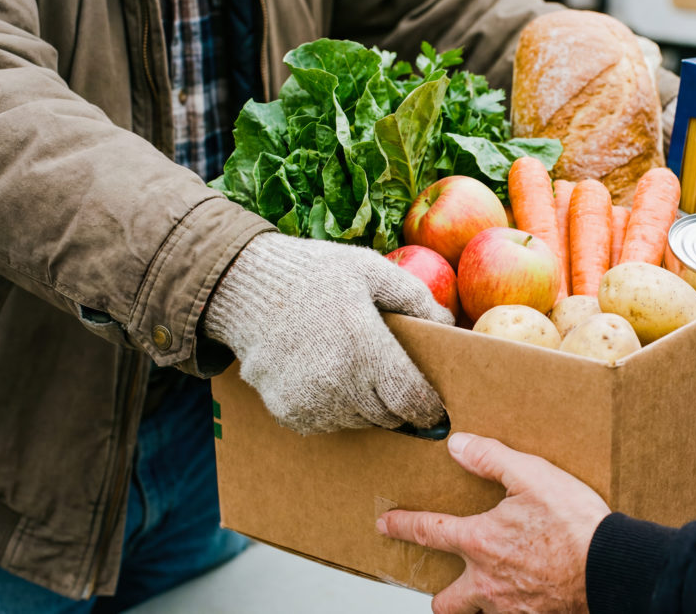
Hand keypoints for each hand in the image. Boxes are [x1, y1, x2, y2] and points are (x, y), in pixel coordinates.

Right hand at [202, 232, 453, 432]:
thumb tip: (451, 327)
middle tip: (399, 385)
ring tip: (360, 374)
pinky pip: (327, 424)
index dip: (429, 408)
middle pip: (388, 417)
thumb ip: (416, 298)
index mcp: (363, 346)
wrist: (244, 286)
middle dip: (399, 405)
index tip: (437, 410)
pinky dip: (335, 409)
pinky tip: (329, 377)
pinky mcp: (287, 412)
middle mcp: (336, 381)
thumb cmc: (316, 274)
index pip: (410, 399)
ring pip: (359, 423)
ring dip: (367, 408)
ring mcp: (309, 401)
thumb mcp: (371, 270)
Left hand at [378, 433, 610, 613]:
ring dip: (479, 606)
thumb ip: (491, 459)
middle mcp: (487, 583)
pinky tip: (531, 597)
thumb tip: (456, 445)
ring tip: (492, 593)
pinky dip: (517, 610)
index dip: (401, 526)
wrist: (611, 568)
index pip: (428, 532)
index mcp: (481, 542)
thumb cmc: (575, 523)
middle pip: (446, 601)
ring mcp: (511, 608)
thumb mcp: (532, 476)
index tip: (384, 524)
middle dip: (441, 596)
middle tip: (443, 588)